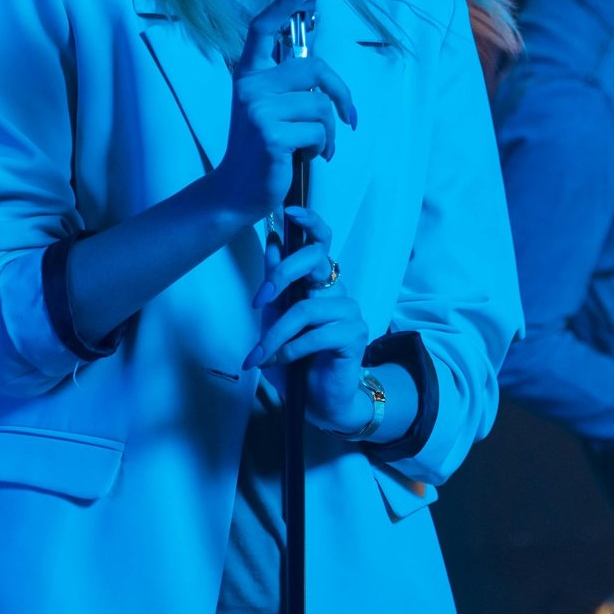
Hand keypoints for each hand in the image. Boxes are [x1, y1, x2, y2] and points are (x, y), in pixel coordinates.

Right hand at [210, 0, 356, 226]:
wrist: (237, 189)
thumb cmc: (260, 147)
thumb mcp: (267, 109)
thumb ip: (287, 87)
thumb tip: (325, 78)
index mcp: (248, 75)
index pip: (262, 30)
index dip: (284, 6)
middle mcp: (250, 87)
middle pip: (314, 69)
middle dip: (341, 95)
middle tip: (348, 117)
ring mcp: (259, 110)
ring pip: (321, 108)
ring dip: (329, 133)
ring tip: (314, 147)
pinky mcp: (271, 135)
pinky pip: (319, 133)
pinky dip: (323, 149)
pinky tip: (306, 158)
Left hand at [242, 208, 371, 433]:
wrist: (317, 401)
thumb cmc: (295, 360)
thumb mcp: (274, 320)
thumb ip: (274, 286)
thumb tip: (273, 244)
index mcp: (319, 283)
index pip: (322, 243)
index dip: (310, 224)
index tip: (291, 212)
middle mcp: (337, 292)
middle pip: (316, 261)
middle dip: (282, 275)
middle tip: (259, 301)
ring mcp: (349, 312)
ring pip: (306, 308)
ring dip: (276, 334)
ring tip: (261, 355)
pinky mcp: (355, 335)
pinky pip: (316, 334)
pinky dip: (291, 349)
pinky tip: (281, 361)